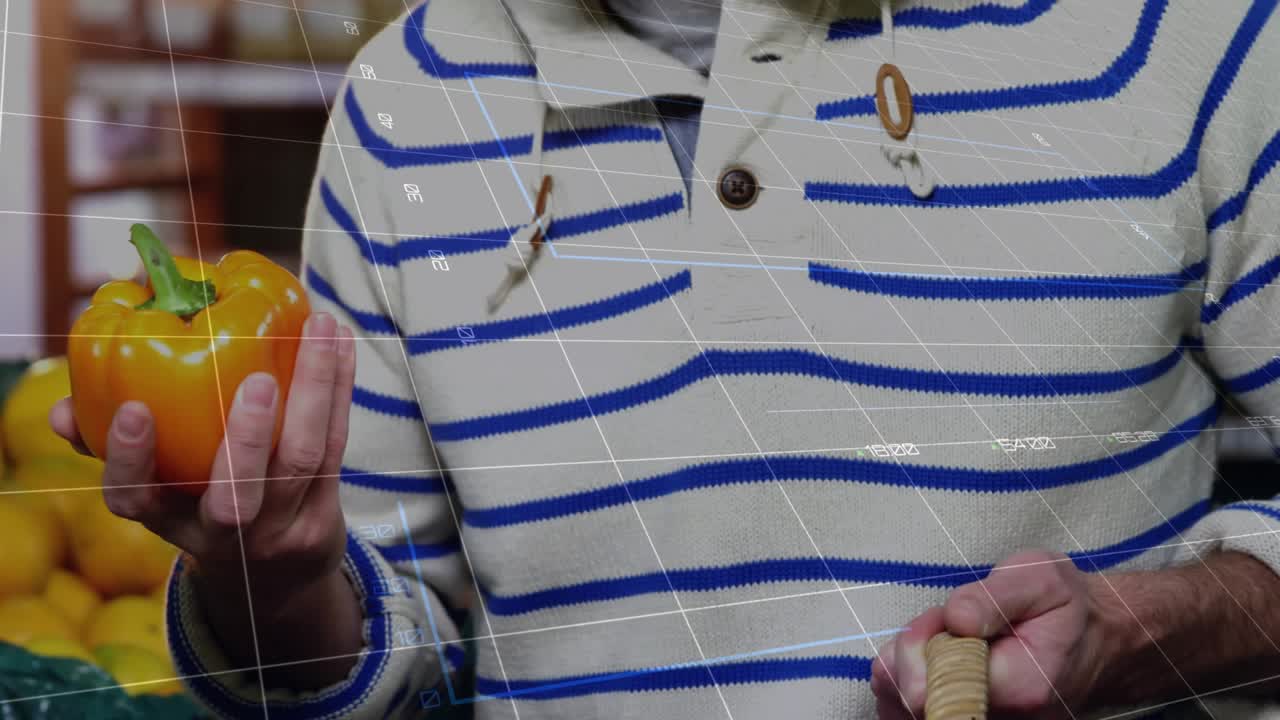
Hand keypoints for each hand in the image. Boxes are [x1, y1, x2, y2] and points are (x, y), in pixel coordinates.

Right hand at [49, 313, 364, 685]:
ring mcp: (279, 529)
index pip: (136, 500)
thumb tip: (63, 411)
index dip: (131, 459)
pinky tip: (342, 342)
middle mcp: (224, 534)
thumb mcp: (155, 491)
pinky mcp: (324, 515)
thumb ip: (111, 447)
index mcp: (168, 521)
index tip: (133, 410)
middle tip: (256, 381)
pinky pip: (335, 445)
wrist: (278, 580)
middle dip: (244, 439)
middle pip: (236, 498)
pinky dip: (340, 389)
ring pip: (301, 461)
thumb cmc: (201, 507)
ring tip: (318, 329)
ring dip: (314, 389)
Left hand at [871, 550, 1116, 718]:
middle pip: (914, 700)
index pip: (936, 686)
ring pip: (907, 707)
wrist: (1095, 639)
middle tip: (947, 621)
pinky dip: (913, 680)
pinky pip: (916, 712)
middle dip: (912, 652)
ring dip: (912, 665)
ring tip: (951, 638)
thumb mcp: (1037, 579)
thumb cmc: (1064, 605)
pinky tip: (940, 657)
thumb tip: (955, 619)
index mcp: (1020, 686)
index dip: (920, 646)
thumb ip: (991, 599)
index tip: (944, 617)